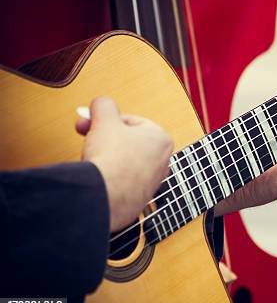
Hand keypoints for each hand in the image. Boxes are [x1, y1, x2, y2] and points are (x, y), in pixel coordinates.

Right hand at [76, 97, 173, 231]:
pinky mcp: (138, 199)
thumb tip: (102, 103)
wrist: (104, 197)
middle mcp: (163, 162)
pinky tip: (98, 177)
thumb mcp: (104, 119)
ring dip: (106, 156)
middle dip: (105, 137)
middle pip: (128, 141)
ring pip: (124, 161)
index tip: (90, 121)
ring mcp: (152, 182)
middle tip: (86, 135)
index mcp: (162, 139)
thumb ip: (104, 105)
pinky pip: (121, 181)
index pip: (131, 121)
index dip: (106, 120)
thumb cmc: (111, 158)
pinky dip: (109, 177)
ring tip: (93, 158)